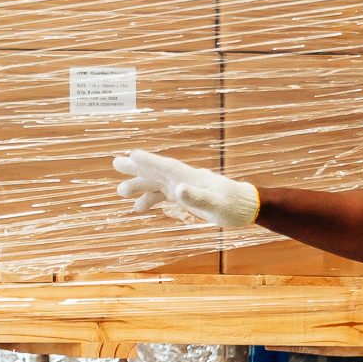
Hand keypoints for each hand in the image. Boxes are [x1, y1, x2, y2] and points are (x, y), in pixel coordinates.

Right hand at [112, 149, 260, 229]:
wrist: (247, 207)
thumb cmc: (234, 206)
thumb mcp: (217, 205)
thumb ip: (197, 197)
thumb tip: (177, 189)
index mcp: (192, 178)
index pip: (167, 168)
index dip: (150, 161)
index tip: (132, 154)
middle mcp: (185, 179)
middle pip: (157, 171)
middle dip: (137, 168)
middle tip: (115, 163)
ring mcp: (185, 187)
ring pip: (157, 184)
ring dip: (140, 186)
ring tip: (120, 190)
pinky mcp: (186, 196)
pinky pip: (163, 195)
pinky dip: (150, 199)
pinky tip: (138, 207)